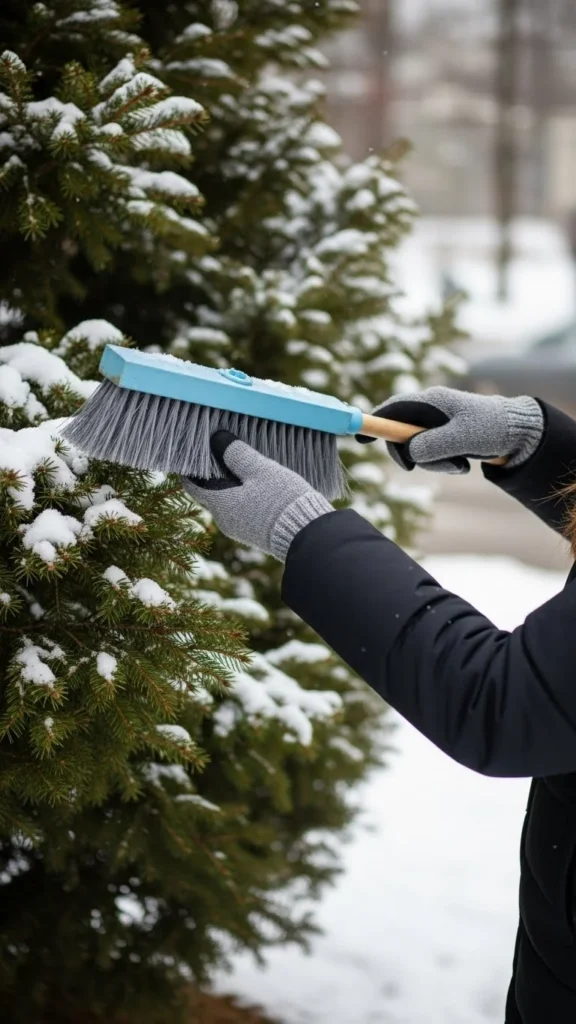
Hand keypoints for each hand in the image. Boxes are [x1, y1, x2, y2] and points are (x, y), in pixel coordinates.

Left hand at [182, 431, 333, 560]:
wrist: (311, 538)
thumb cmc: (283, 502)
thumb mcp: (261, 471)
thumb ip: (237, 453)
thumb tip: (217, 439)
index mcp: (220, 505)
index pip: (192, 483)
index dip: (190, 465)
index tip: (195, 448)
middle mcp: (226, 519)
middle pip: (210, 490)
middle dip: (213, 469)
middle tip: (220, 446)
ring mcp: (241, 527)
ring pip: (228, 498)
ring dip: (231, 480)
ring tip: (241, 458)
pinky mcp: (257, 530)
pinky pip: (243, 506)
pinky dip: (244, 491)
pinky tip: (258, 479)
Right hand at [356, 386, 543, 473]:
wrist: (520, 434)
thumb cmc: (492, 428)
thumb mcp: (462, 438)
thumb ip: (432, 445)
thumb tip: (409, 453)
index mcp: (432, 401)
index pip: (393, 407)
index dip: (374, 420)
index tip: (359, 436)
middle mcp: (431, 411)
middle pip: (402, 434)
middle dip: (410, 454)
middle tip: (414, 467)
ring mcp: (438, 425)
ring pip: (418, 449)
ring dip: (434, 463)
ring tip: (459, 464)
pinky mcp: (446, 439)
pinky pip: (433, 456)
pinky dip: (444, 464)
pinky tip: (463, 463)